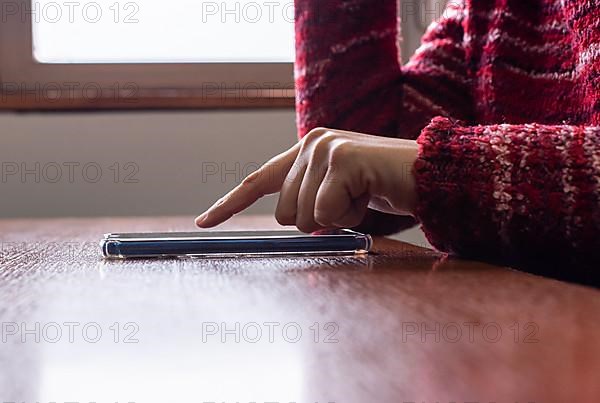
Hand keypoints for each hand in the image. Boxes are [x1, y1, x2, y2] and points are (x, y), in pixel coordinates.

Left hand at [195, 128, 418, 232]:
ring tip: (362, 196)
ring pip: (305, 217)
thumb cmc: (382, 188)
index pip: (258, 181)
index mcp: (304, 152)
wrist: (428, 175)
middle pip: (285, 214)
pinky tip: (369, 195)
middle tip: (350, 203)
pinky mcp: (342, 158)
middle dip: (318, 221)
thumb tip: (291, 223)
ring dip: (337, 219)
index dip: (230, 204)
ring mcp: (324, 148)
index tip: (204, 223)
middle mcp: (309, 143)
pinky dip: (350, 217)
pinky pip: (326, 213)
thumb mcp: (337, 196)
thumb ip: (309, 201)